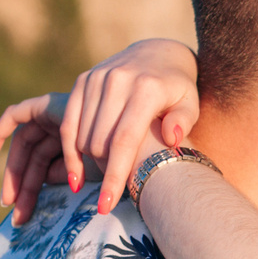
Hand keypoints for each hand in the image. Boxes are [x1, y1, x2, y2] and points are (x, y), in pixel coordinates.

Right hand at [0, 39, 201, 223]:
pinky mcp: (82, 80)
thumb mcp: (190, 103)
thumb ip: (183, 121)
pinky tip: (75, 173)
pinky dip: (69, 150)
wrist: (157, 53)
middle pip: (99, 141)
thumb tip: (171, 139)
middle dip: (104, 172)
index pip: (124, 140)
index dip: (115, 175)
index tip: (107, 205)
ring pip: (81, 135)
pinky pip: (67, 122)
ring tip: (104, 179)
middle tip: (114, 191)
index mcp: (146, 89)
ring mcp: (96, 79)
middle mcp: (118, 81)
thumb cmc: (177, 89)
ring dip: (88, 163)